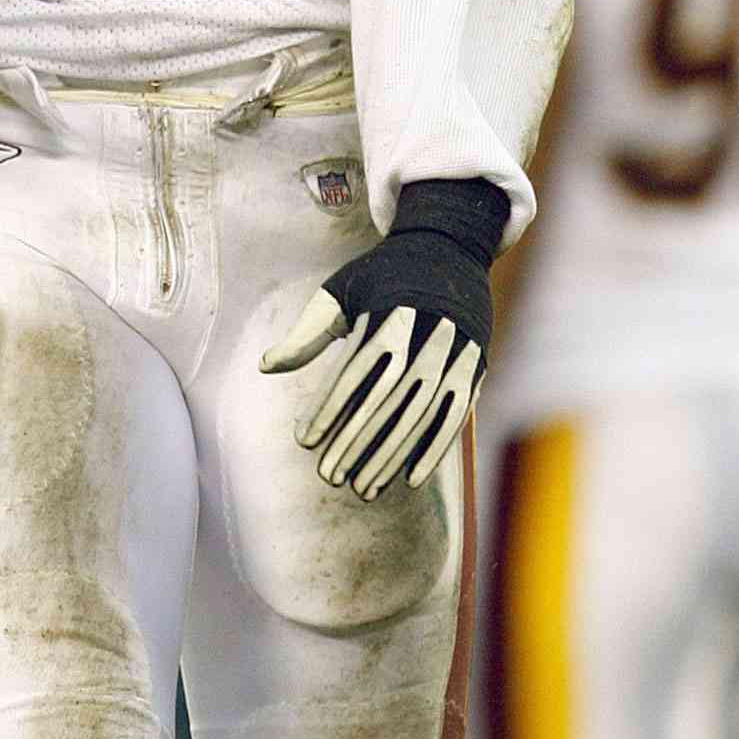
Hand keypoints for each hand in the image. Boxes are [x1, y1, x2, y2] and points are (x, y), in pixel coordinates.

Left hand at [260, 181, 507, 499]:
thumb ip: (306, 334)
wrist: (450, 251)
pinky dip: (433, 450)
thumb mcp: (340, 291)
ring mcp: (453, 354)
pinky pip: (453, 417)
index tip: (305, 443)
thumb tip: (265, 367)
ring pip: (417, 416)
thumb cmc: (382, 276)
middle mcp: (424, 336)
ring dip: (389, 456)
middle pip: (384, 402)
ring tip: (362, 488)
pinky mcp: (474, 368)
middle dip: (355, 443)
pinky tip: (409, 480)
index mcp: (387, 316)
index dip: (329, 411)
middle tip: (328, 477)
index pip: (353, 375)